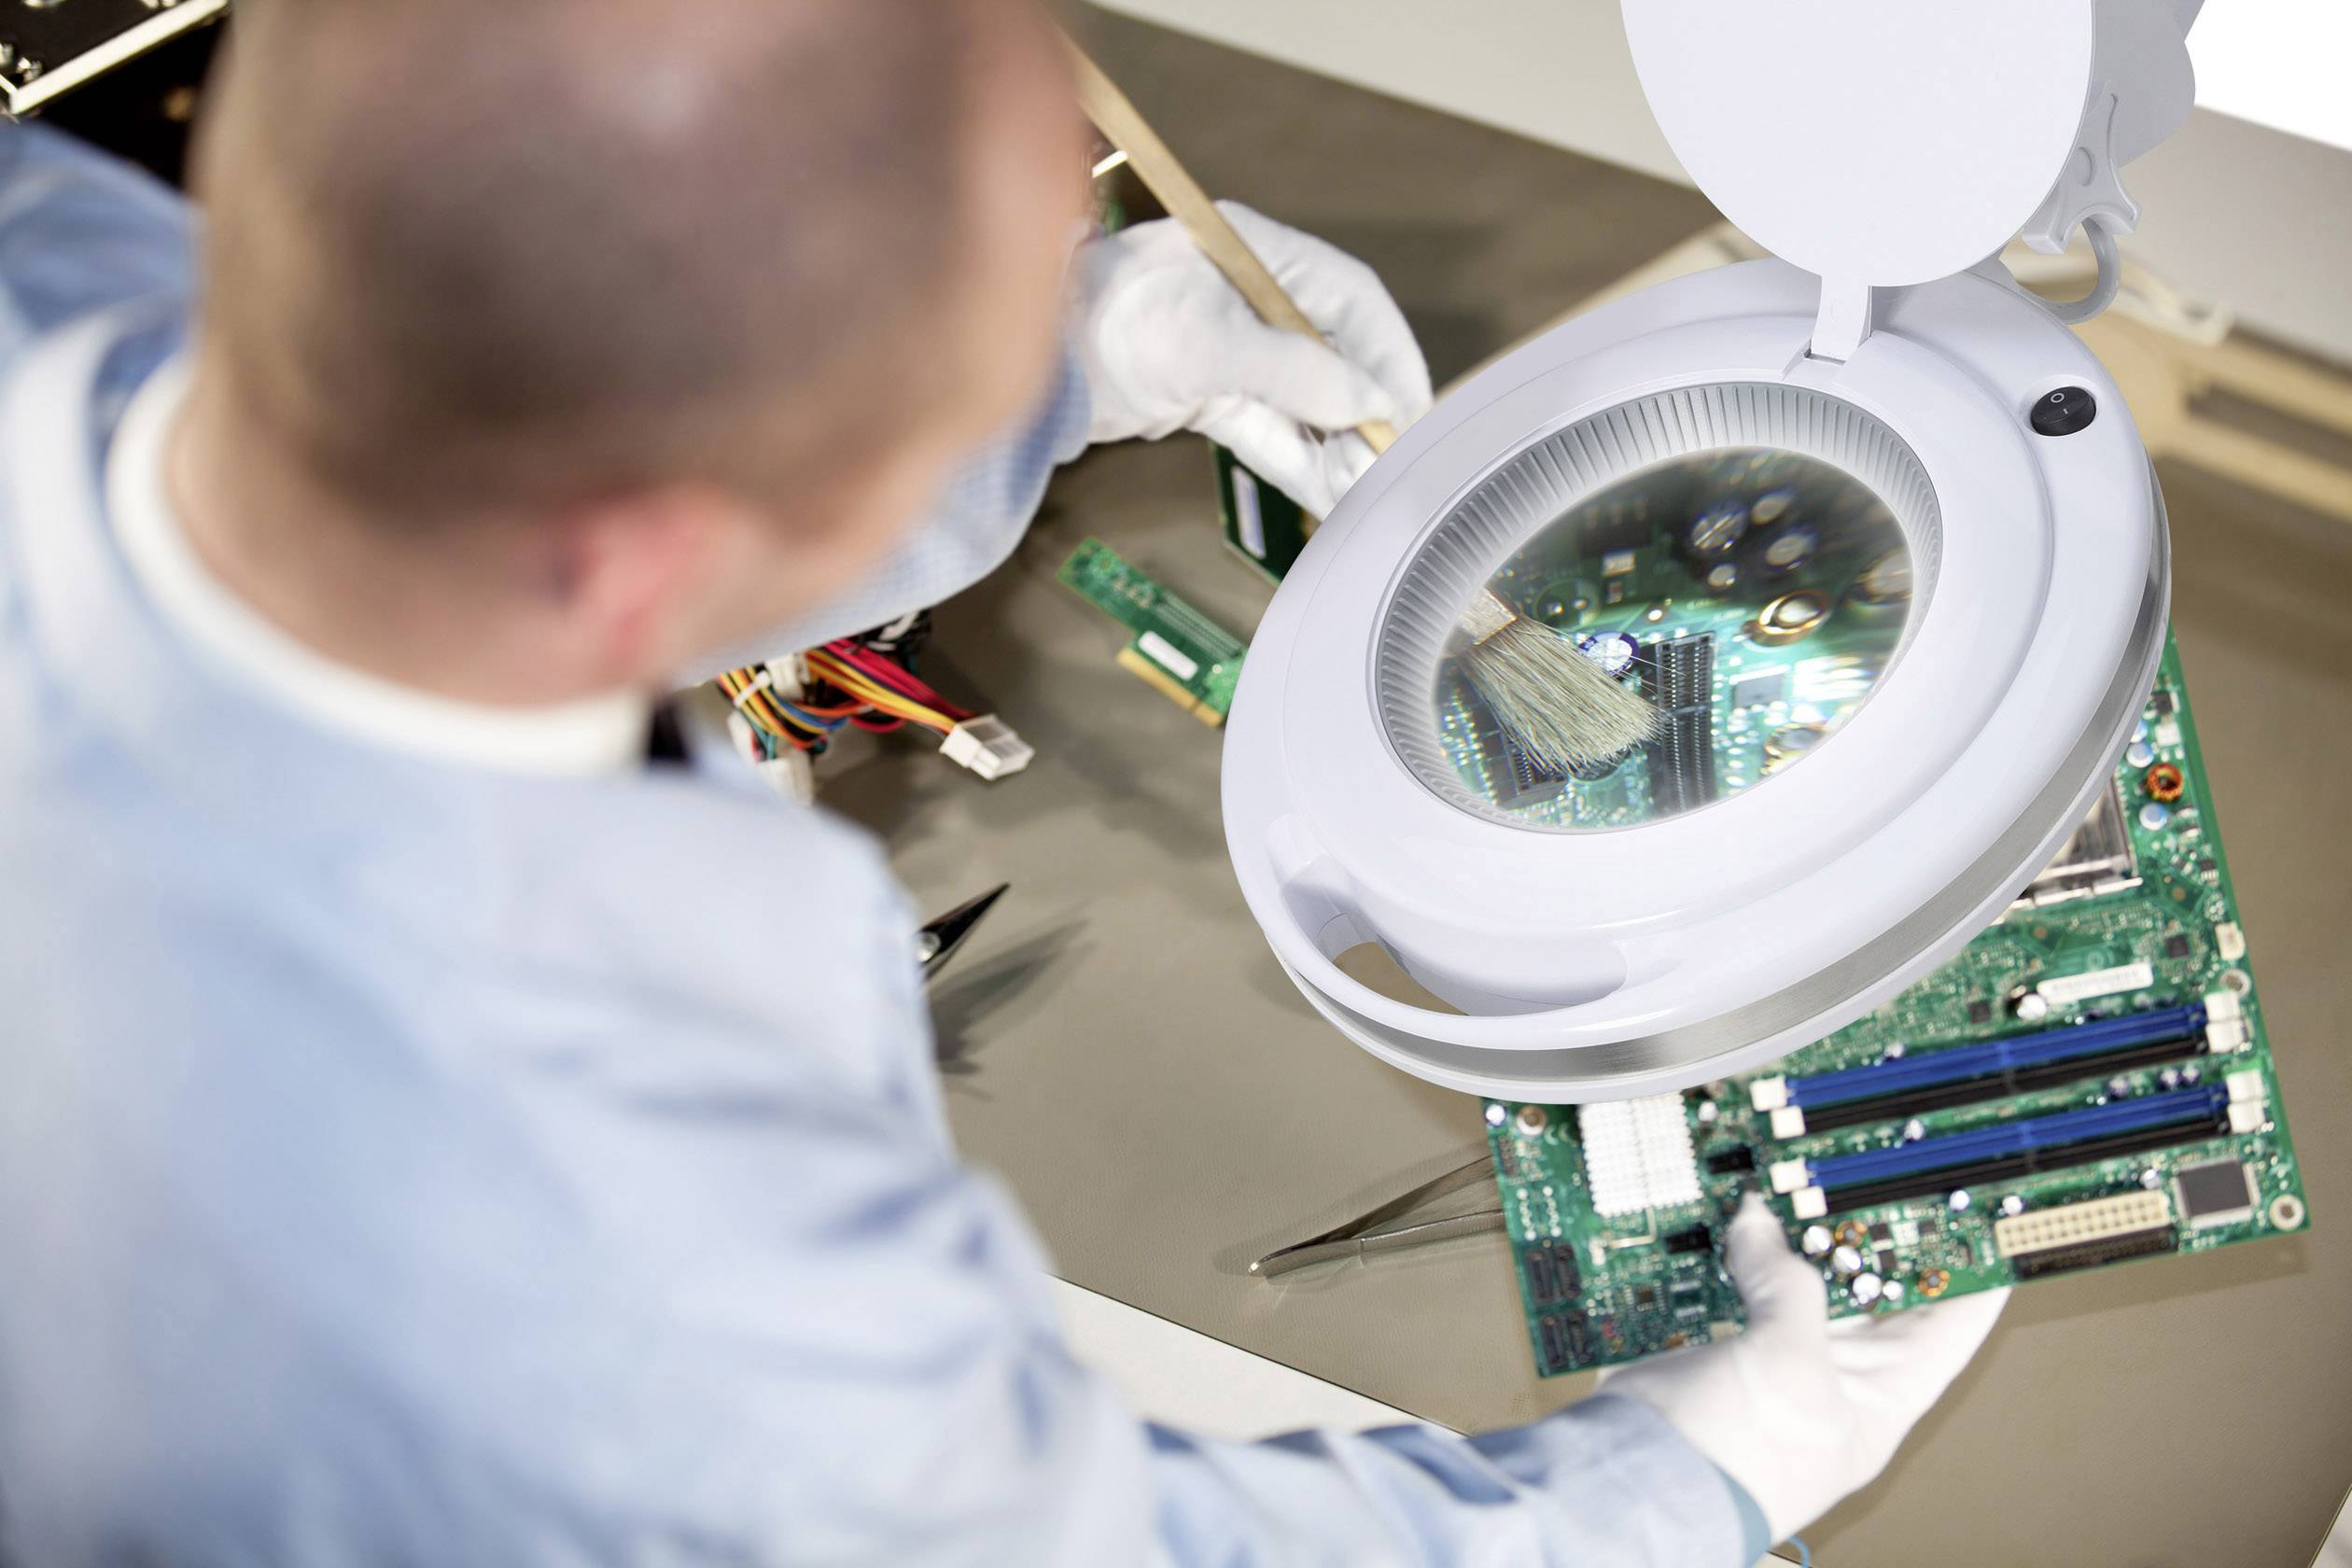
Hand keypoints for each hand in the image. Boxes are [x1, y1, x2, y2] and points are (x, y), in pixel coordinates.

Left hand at [1070, 202, 1431, 516]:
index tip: (1409, 407)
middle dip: (1364, 410)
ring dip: (1333, 444)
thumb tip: (1365, 402)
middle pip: (1335, 354)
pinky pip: (1267, 430)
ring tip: (1358, 486)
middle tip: (1385, 460)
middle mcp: (1250, 298)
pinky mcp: (1207, 394)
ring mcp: (1229, 349)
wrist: (1028, 363)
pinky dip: (1296, 459)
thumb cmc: (1104, 325)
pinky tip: (1326, 490)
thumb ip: (1291, 372)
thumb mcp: (1205, 345)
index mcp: (1257, 257)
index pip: (1352, 299)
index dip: (1389, 352)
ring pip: (1304, 400)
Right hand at [1601, 1192, 2007, 1545]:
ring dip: (1802, 1236)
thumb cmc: (1733, 1457)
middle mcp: (1834, 1382)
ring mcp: (1776, 1363)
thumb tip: (1760, 1219)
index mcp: (1878, 1403)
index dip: (1974, 1275)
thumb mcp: (1789, 1363)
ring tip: (1812, 1181)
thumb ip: (1788, 1282)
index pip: (1949, 1332)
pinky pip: (1742, 1286)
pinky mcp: (1723, 1347)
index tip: (1985, 1219)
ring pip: (1802, 1283)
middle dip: (1876, 1238)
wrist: (1634, 1477)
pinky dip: (1740, 1251)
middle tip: (1881, 1176)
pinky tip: (1741, 1215)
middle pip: (1872, 1297)